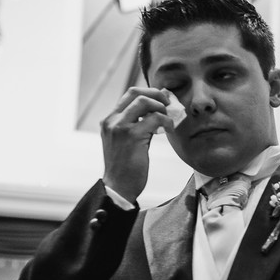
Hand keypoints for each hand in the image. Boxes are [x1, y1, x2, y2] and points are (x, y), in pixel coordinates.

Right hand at [100, 87, 173, 201]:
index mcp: (109, 120)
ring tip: (169, 117)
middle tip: (168, 103)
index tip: (162, 100)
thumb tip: (156, 114)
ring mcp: (120, 127)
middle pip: (135, 92)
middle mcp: (112, 120)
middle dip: (156, 94)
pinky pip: (154, 119)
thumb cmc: (125, 167)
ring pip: (143, 101)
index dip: (148, 93)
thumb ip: (136, 126)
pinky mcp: (132, 136)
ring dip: (161, 106)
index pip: (128, 95)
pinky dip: (166, 121)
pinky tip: (170, 129)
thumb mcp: (125, 142)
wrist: (118, 186)